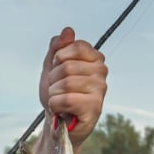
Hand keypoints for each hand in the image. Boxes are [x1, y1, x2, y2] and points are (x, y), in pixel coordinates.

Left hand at [39, 27, 107, 149]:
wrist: (57, 122)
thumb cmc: (57, 94)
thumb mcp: (52, 67)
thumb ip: (57, 47)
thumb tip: (68, 30)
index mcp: (95, 58)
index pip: (75, 46)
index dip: (58, 59)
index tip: (57, 69)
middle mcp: (102, 72)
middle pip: (67, 66)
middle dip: (53, 80)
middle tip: (57, 90)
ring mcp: (100, 89)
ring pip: (65, 83)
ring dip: (53, 94)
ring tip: (59, 100)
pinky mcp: (94, 107)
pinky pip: (66, 99)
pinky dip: (55, 105)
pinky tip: (61, 109)